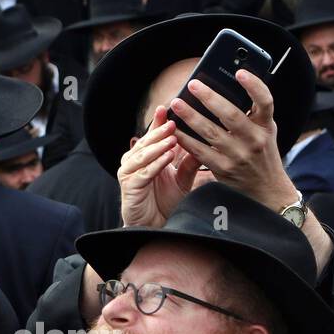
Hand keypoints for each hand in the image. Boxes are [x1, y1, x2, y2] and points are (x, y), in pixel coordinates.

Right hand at [118, 106, 199, 227]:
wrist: (156, 226)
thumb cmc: (166, 202)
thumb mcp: (183, 180)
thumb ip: (189, 163)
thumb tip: (204, 144)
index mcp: (145, 157)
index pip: (152, 136)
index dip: (158, 122)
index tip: (166, 107)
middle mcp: (134, 162)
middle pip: (146, 142)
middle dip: (159, 131)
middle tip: (172, 121)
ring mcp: (129, 173)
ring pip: (143, 155)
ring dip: (158, 146)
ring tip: (172, 138)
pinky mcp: (129, 186)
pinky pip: (144, 172)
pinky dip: (156, 163)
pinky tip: (168, 156)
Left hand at [168, 70, 294, 210]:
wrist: (267, 188)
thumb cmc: (261, 152)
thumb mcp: (264, 131)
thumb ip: (251, 113)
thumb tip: (226, 87)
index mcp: (266, 126)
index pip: (266, 102)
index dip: (254, 86)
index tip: (240, 71)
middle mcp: (255, 140)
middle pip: (231, 115)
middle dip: (210, 98)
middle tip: (192, 84)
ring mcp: (238, 155)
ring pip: (211, 132)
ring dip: (190, 116)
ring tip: (175, 103)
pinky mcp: (223, 169)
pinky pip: (199, 151)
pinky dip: (184, 139)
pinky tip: (172, 129)